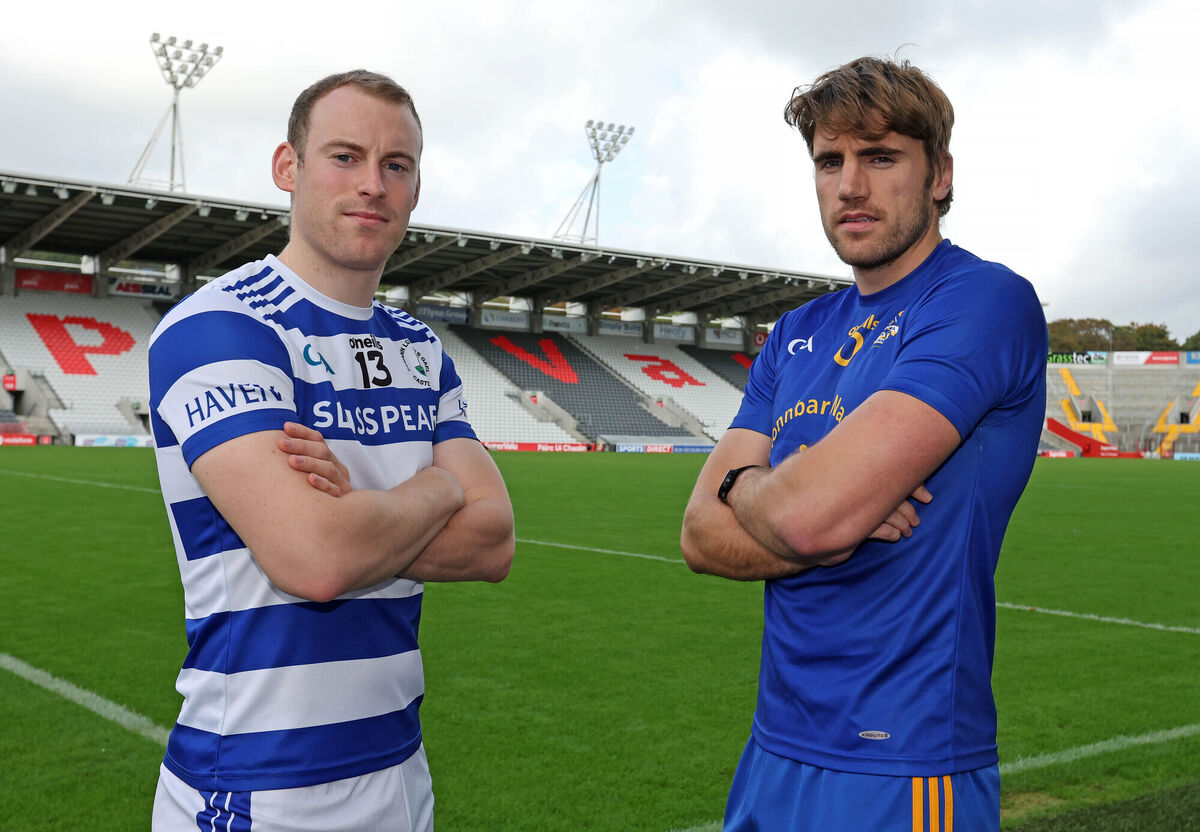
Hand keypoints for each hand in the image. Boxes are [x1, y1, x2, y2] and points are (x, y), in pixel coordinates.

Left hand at [279, 422, 352, 496]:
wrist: (338, 521)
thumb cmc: (313, 494)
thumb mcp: (309, 473)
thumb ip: (297, 460)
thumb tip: (272, 443)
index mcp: (328, 459)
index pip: (318, 439)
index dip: (303, 432)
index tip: (285, 427)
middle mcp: (336, 468)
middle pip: (322, 451)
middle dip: (301, 445)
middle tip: (281, 444)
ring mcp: (341, 483)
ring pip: (328, 468)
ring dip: (310, 462)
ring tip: (292, 461)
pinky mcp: (342, 500)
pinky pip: (334, 490)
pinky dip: (322, 484)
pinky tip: (310, 480)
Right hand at [815, 484, 931, 566]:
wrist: (809, 522)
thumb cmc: (832, 499)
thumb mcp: (851, 483)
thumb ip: (872, 476)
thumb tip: (911, 485)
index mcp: (865, 479)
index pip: (897, 480)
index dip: (916, 487)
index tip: (927, 498)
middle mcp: (861, 493)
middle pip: (896, 499)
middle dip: (909, 511)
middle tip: (915, 522)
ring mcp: (857, 511)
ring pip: (888, 516)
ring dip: (902, 525)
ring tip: (907, 531)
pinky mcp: (852, 529)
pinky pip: (878, 531)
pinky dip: (890, 534)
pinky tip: (895, 536)